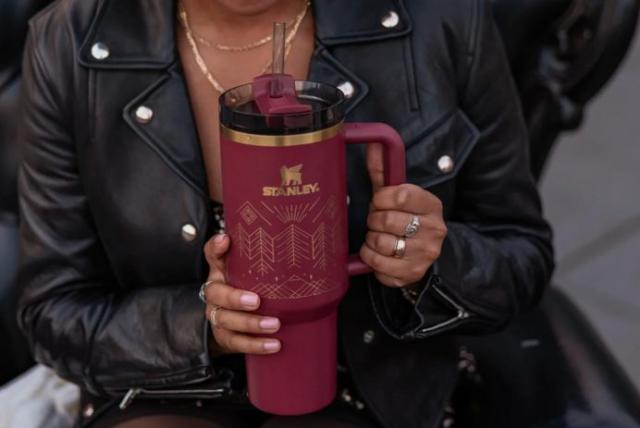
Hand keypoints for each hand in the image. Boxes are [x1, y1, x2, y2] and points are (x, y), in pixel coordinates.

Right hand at [202, 234, 280, 355]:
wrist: (235, 321)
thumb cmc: (248, 288)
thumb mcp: (250, 271)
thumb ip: (255, 254)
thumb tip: (263, 236)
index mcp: (220, 272)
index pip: (212, 255)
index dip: (216, 248)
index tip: (225, 241)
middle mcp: (214, 294)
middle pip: (216, 295)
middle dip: (235, 299)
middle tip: (257, 301)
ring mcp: (217, 317)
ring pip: (227, 322)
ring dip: (251, 324)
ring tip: (275, 325)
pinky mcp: (225, 338)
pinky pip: (237, 343)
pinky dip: (256, 345)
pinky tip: (274, 345)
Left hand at [359, 143, 447, 287]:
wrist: (422, 255)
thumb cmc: (405, 219)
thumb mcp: (398, 195)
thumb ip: (384, 171)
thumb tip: (374, 143)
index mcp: (432, 205)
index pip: (401, 195)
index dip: (381, 198)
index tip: (379, 202)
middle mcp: (434, 230)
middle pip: (387, 220)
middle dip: (374, 220)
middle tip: (377, 222)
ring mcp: (425, 254)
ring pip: (381, 243)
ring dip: (370, 240)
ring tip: (377, 237)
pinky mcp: (412, 274)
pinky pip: (378, 265)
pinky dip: (370, 258)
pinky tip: (377, 254)